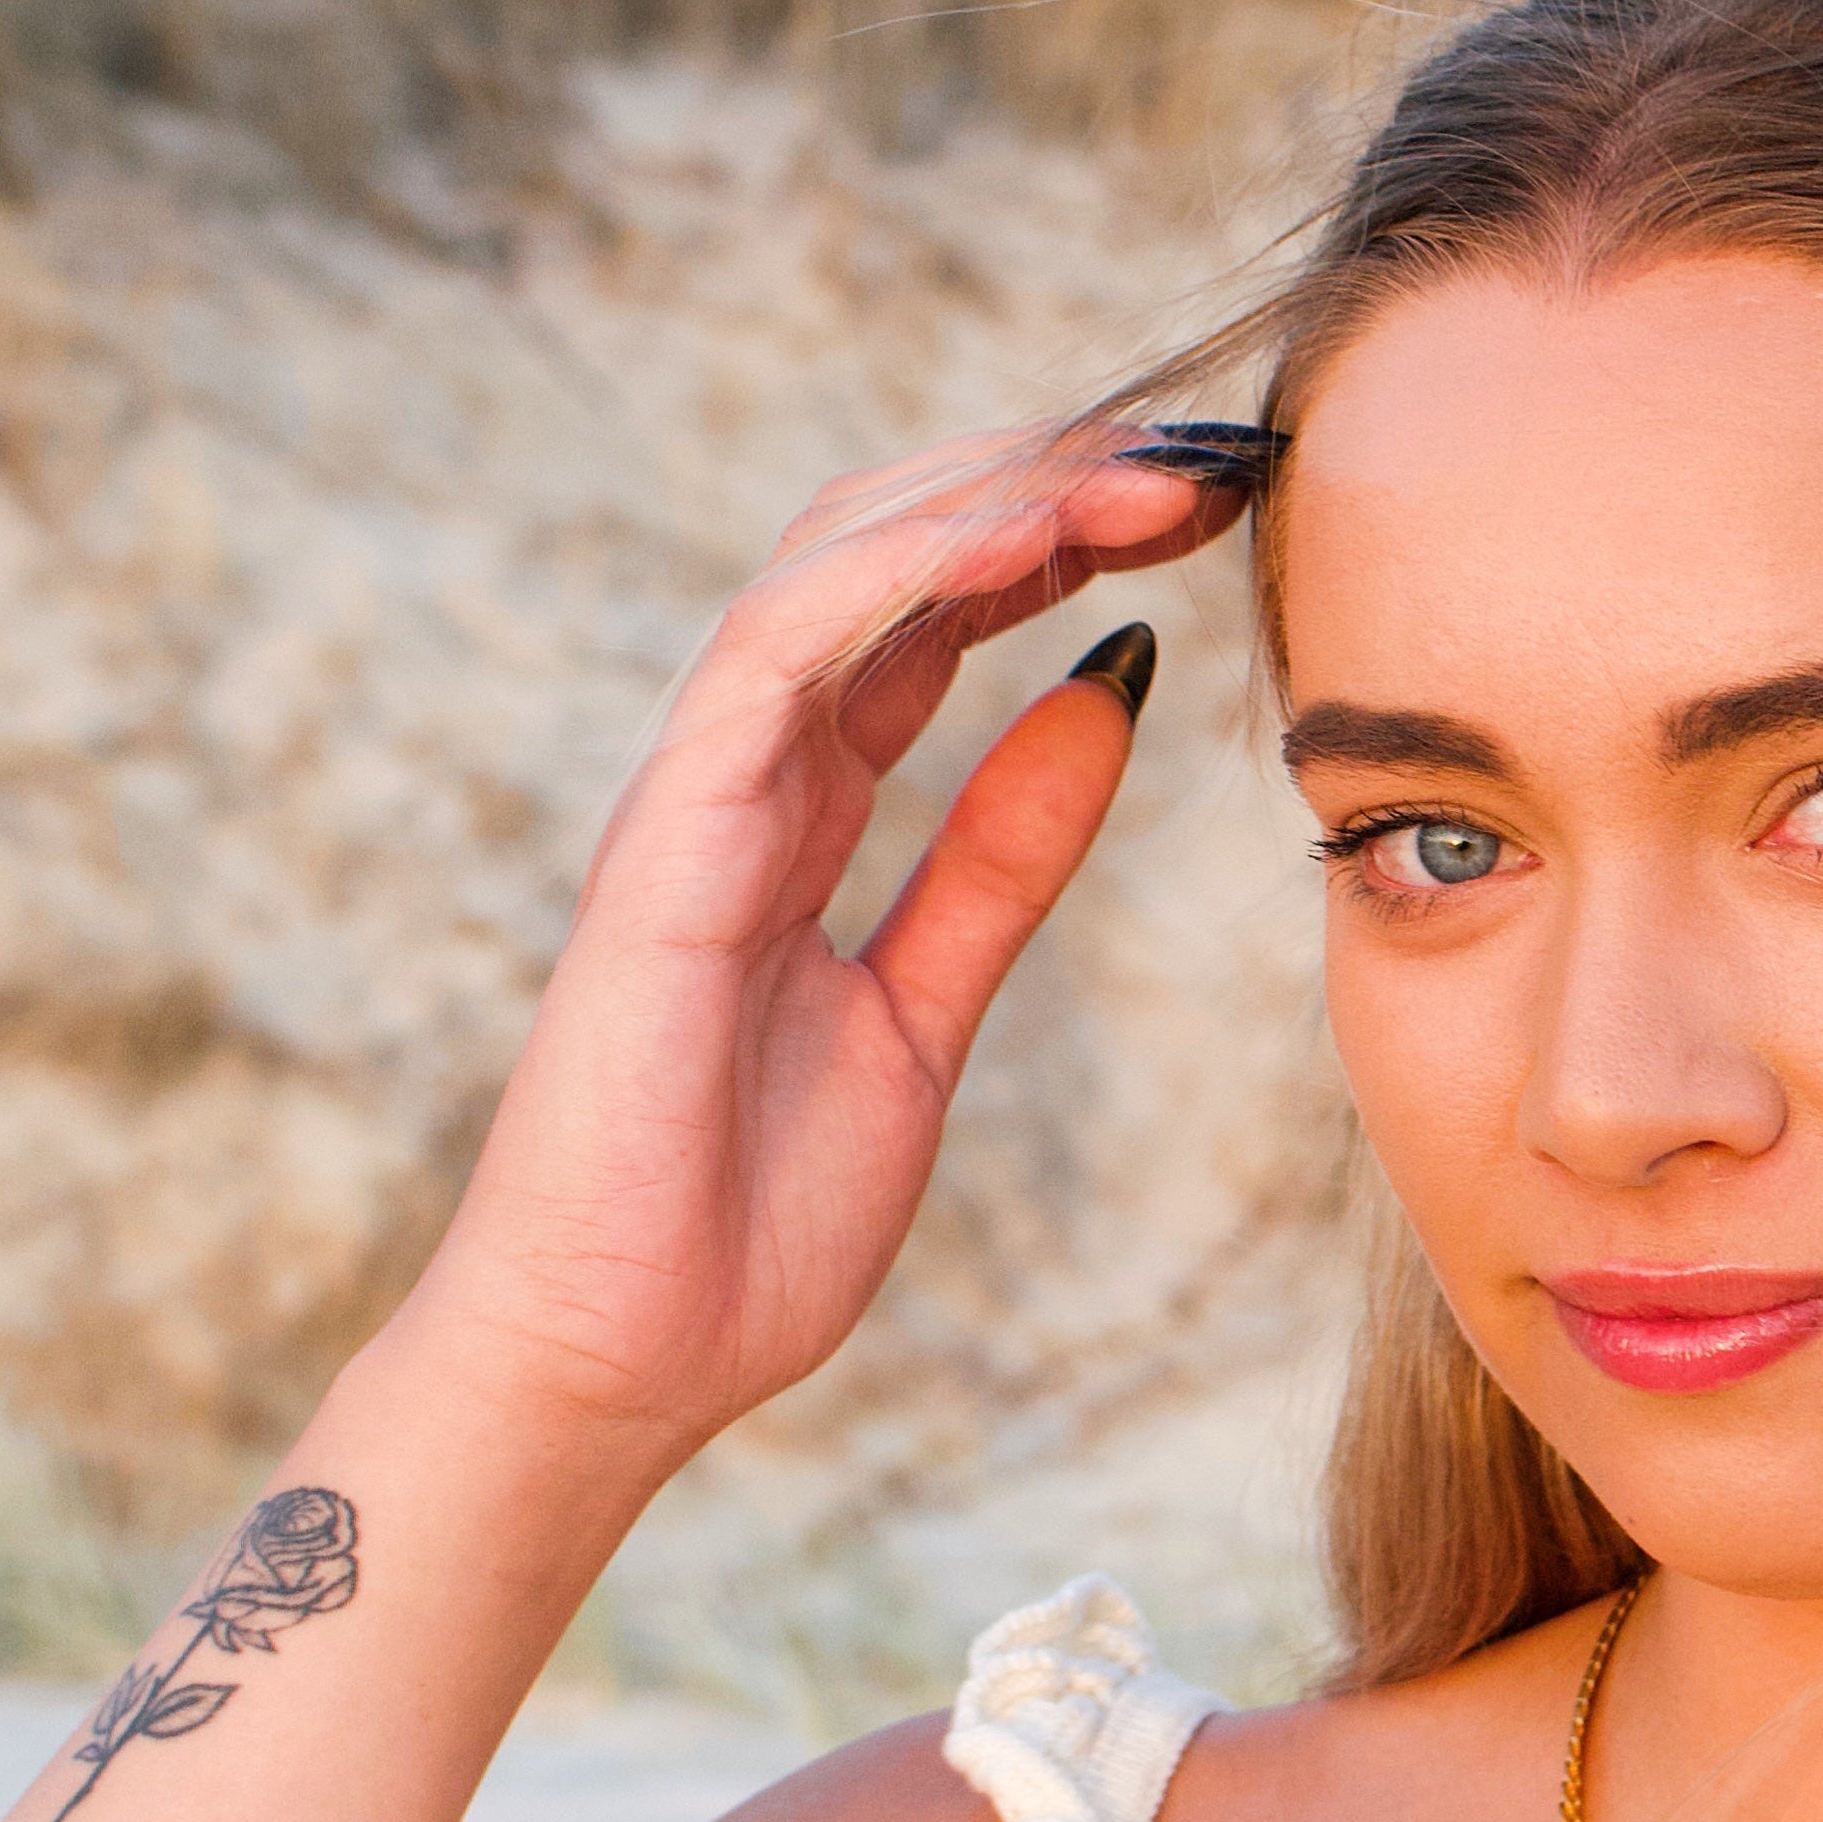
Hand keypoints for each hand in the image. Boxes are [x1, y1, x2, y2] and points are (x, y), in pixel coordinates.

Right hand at [375, 433, 1247, 1469]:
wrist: (620, 1364)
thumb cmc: (746, 1211)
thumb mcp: (931, 1008)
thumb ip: (1004, 856)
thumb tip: (1108, 695)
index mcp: (804, 807)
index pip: (935, 613)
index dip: (1063, 538)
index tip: (1201, 504)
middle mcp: (746, 773)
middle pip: (894, 558)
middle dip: (1047, 488)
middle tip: (1199, 457)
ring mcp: (697, 796)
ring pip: (833, 569)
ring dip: (990, 500)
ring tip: (1133, 471)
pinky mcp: (664, 845)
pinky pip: (771, 662)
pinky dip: (892, 581)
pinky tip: (1013, 539)